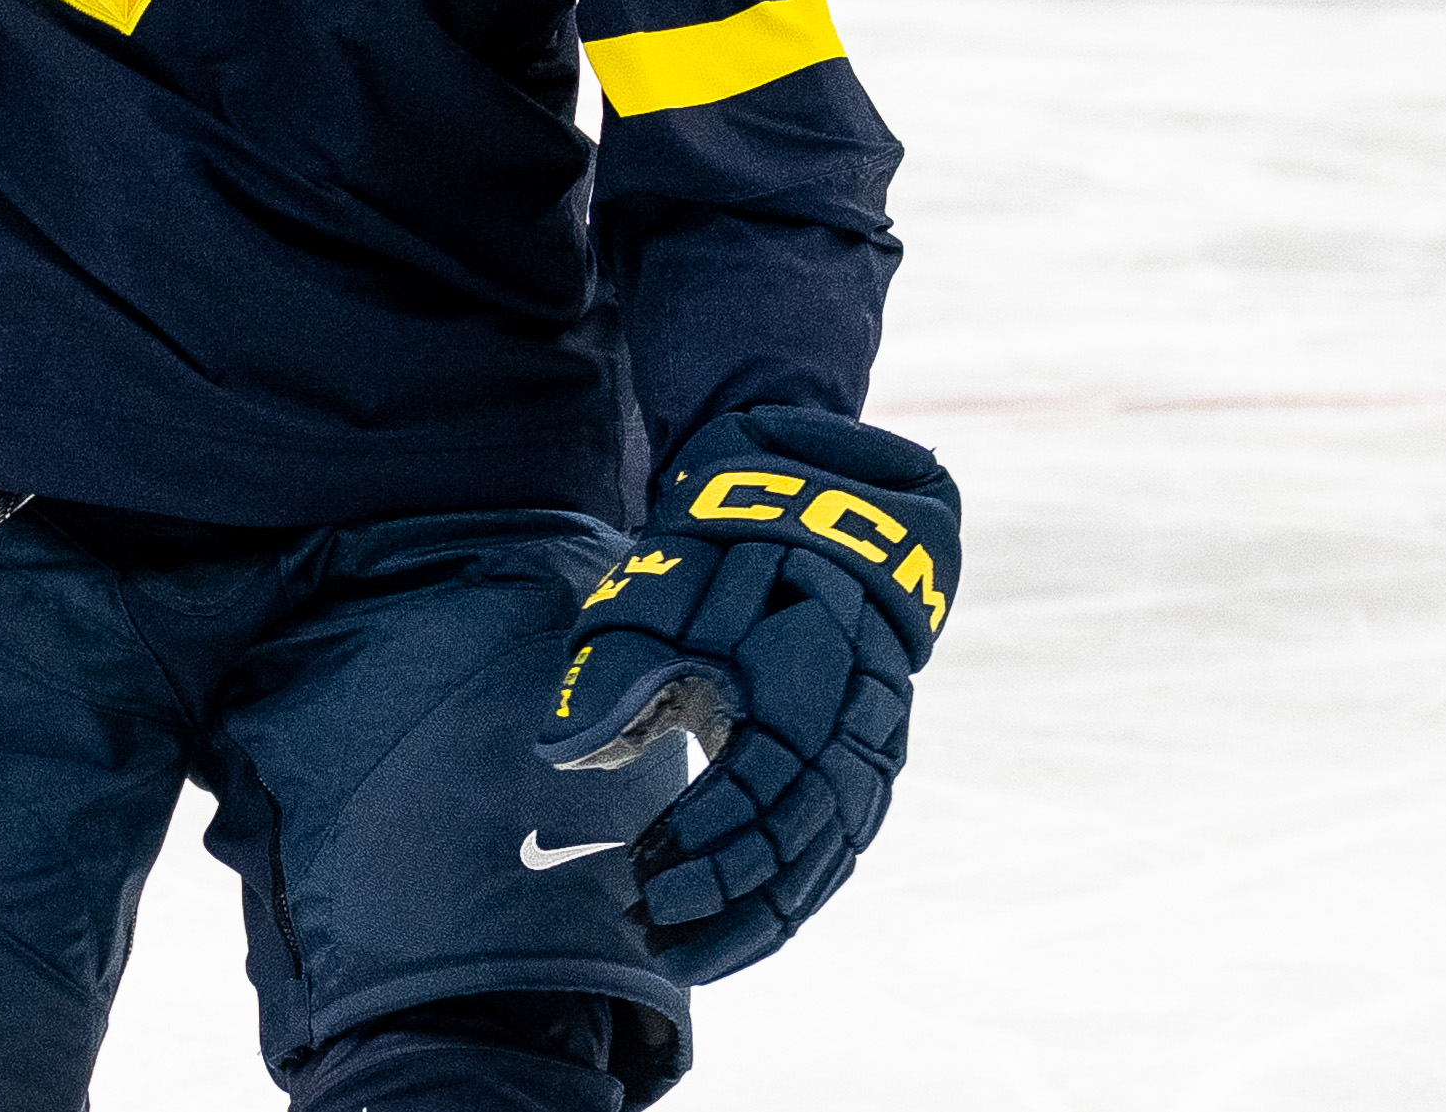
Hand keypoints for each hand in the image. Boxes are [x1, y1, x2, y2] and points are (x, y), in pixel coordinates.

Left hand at [536, 406, 957, 984]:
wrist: (820, 491)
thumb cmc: (727, 541)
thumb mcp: (666, 582)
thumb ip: (623, 668)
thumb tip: (567, 756)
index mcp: (811, 666)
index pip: (765, 784)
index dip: (704, 838)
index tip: (638, 872)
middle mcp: (860, 712)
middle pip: (805, 839)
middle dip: (728, 901)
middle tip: (651, 935)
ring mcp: (877, 735)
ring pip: (830, 855)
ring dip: (761, 915)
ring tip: (684, 954)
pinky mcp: (871, 752)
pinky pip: (842, 845)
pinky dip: (794, 894)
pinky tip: (742, 927)